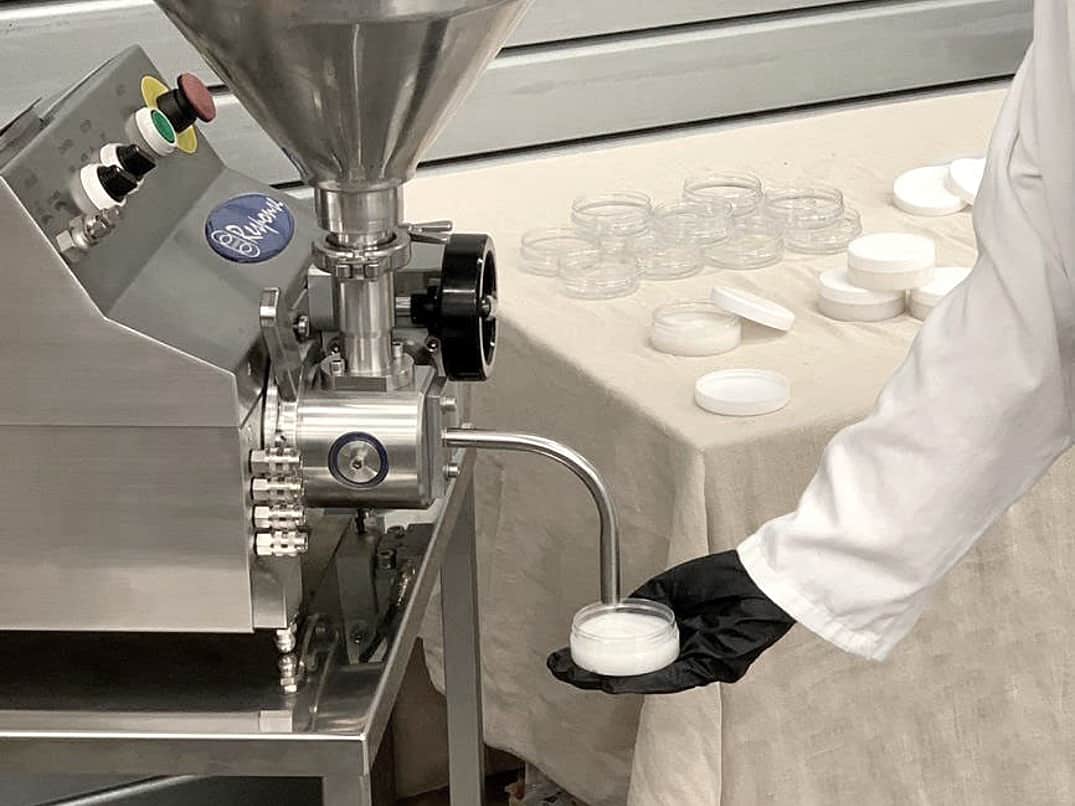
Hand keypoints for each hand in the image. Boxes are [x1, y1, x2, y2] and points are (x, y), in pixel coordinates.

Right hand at [547, 549, 793, 693]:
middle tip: (562, 671)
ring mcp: (697, 663)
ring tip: (578, 678)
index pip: (632, 650)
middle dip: (594, 674)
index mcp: (676, 632)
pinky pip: (670, 680)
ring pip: (646, 680)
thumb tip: (621, 610)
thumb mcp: (673, 586)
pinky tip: (613, 682)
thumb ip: (648, 602)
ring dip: (609, 681)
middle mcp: (684, 653)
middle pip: (632, 670)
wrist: (760, 578)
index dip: (598, 654)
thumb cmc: (724, 577)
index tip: (569, 654)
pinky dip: (640, 682)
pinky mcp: (711, 668)